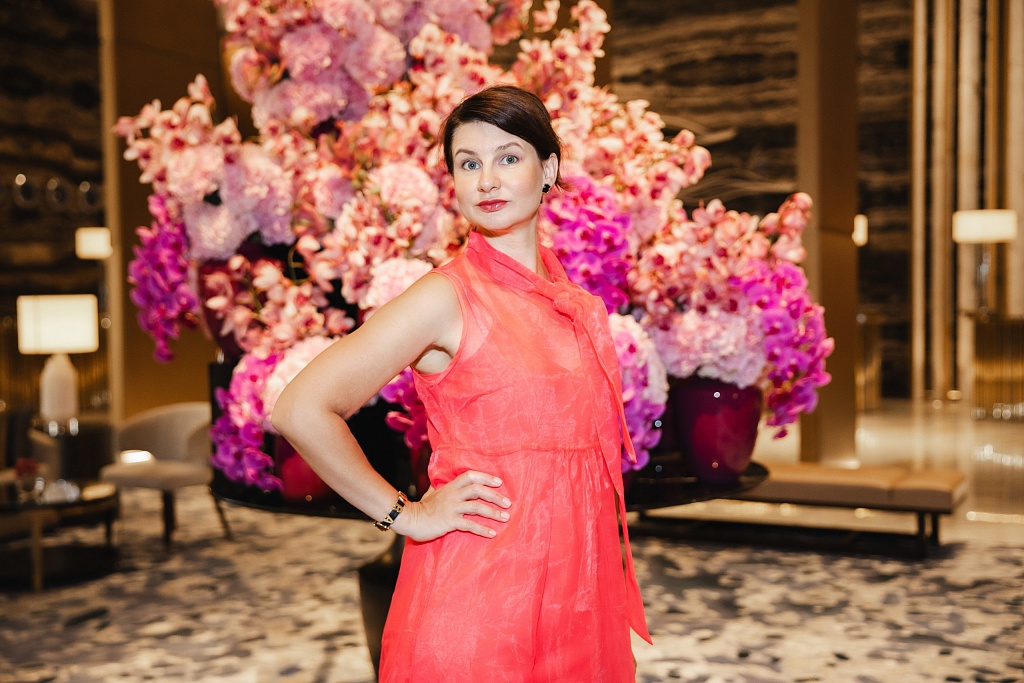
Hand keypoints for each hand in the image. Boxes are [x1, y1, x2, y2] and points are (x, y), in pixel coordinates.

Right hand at [392, 470, 510, 541]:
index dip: (485, 477)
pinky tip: (492, 533)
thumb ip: (442, 488)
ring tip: (505, 518)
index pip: (470, 476)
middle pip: (477, 490)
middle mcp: (453, 495)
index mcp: (450, 487)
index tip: (499, 483)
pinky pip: (469, 525)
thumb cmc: (422, 508)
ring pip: (476, 507)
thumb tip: (445, 483)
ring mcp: (451, 508)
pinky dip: (482, 529)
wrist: (410, 519)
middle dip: (495, 496)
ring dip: (493, 513)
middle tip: (508, 503)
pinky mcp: (449, 522)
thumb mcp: (433, 493)